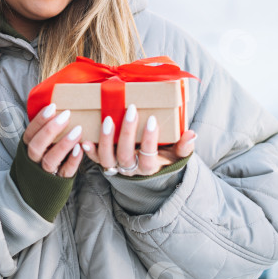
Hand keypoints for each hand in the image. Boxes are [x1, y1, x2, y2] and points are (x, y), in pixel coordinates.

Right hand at [22, 103, 83, 177]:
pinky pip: (65, 172)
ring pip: (50, 160)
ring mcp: (45, 172)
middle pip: (36, 146)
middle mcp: (34, 160)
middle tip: (66, 115)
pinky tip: (80, 149)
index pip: (29, 133)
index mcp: (28, 147)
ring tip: (78, 130)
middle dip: (50, 130)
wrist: (40, 186)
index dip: (39, 120)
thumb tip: (59, 104)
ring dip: (63, 144)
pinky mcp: (59, 181)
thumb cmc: (45, 156)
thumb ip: (46, 128)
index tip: (53, 107)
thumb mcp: (41, 142)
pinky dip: (72, 160)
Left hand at [81, 103, 196, 176]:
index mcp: (149, 167)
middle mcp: (130, 169)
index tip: (152, 120)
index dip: (150, 140)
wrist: (146, 167)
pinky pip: (94, 159)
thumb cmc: (162, 155)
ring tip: (108, 120)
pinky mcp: (104, 161)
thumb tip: (192, 134)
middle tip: (131, 109)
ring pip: (107, 158)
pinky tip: (85, 138)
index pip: (148, 156)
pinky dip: (89, 150)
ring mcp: (115, 166)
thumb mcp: (176, 153)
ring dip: (106, 139)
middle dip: (127, 132)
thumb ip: (185, 146)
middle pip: (125, 155)